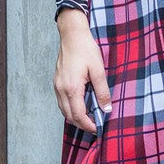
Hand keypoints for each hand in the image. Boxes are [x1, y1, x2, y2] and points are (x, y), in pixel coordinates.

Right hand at [53, 8, 111, 133]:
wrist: (72, 35)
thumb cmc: (85, 50)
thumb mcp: (98, 69)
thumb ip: (102, 91)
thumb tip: (106, 109)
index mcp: (72, 88)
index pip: (79, 115)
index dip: (88, 124)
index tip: (98, 128)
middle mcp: (61, 89)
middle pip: (69, 116)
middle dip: (82, 124)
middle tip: (95, 125)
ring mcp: (57, 86)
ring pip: (64, 110)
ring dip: (75, 117)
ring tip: (89, 117)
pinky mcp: (57, 81)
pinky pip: (61, 101)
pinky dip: (70, 108)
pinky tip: (80, 104)